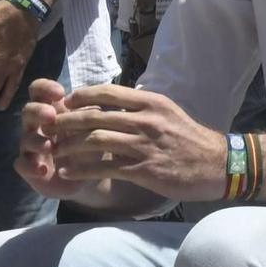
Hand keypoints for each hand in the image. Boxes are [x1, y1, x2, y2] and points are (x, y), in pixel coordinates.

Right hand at [15, 79, 82, 198]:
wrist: (89, 175)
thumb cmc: (92, 142)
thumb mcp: (95, 125)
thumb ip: (92, 111)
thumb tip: (92, 101)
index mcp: (54, 109)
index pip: (39, 91)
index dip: (44, 88)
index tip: (60, 93)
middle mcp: (39, 126)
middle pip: (28, 110)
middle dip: (38, 111)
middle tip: (51, 116)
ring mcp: (31, 147)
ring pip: (25, 138)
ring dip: (36, 141)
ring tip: (50, 147)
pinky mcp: (29, 168)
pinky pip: (21, 164)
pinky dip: (30, 166)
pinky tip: (42, 170)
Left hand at [44, 83, 227, 200]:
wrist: (216, 164)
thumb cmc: (189, 138)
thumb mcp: (168, 113)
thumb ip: (141, 108)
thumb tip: (112, 104)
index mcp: (152, 103)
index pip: (108, 93)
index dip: (81, 97)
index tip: (65, 103)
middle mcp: (146, 120)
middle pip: (95, 117)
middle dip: (66, 122)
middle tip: (49, 128)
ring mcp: (144, 145)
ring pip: (95, 142)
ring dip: (68, 147)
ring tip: (54, 151)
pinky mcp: (143, 169)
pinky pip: (104, 168)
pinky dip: (80, 170)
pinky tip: (67, 173)